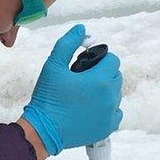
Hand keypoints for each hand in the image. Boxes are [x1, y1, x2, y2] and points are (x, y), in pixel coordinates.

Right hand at [21, 24, 122, 155]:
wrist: (43, 130)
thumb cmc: (47, 98)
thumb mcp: (53, 66)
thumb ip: (67, 44)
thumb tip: (81, 29)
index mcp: (100, 80)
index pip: (112, 60)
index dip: (100, 59)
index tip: (86, 66)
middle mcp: (110, 97)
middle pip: (116, 76)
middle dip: (103, 74)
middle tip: (83, 80)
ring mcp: (110, 114)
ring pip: (115, 94)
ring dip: (104, 91)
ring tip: (84, 95)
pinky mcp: (108, 127)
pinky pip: (116, 112)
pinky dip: (106, 109)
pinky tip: (90, 109)